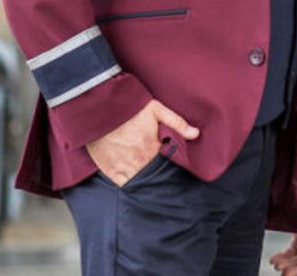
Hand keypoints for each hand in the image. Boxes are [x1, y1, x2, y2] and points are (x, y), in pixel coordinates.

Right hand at [84, 99, 198, 185]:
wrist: (101, 111)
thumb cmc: (129, 110)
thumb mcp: (156, 110)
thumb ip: (176, 122)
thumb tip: (196, 133)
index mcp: (153, 149)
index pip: (169, 164)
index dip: (172, 167)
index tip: (175, 168)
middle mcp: (140, 162)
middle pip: (155, 176)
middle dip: (160, 177)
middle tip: (163, 178)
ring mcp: (125, 168)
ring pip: (141, 183)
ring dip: (146, 183)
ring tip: (151, 183)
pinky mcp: (111, 171)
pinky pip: (124, 185)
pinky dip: (130, 186)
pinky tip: (136, 185)